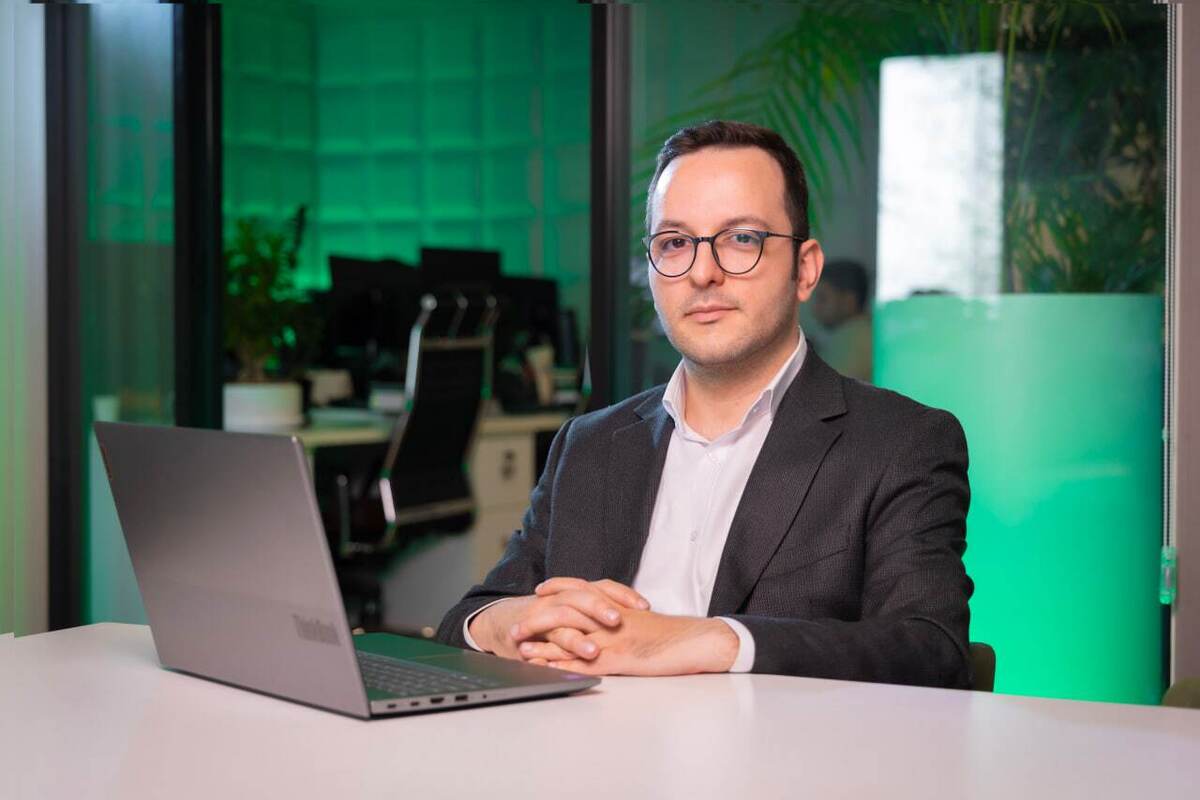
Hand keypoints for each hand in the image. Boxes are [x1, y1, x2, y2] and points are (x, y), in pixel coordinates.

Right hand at [468, 578, 649, 660]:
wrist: (503, 622)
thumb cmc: (548, 619)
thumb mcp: (576, 611)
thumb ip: (600, 614)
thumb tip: (642, 620)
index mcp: (575, 594)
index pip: (602, 586)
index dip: (622, 594)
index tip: (644, 606)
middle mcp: (559, 600)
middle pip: (581, 597)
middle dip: (600, 608)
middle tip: (618, 620)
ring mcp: (542, 616)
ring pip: (560, 621)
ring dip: (576, 637)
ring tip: (592, 651)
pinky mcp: (526, 635)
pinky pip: (538, 643)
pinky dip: (545, 653)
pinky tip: (554, 663)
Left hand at [517, 607, 739, 676]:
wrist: (696, 640)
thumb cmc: (673, 633)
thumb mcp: (643, 618)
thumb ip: (622, 615)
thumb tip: (608, 617)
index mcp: (617, 604)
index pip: (581, 589)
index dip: (558, 588)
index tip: (540, 591)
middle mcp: (611, 617)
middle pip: (566, 611)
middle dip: (538, 619)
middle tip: (517, 628)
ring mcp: (614, 637)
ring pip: (570, 636)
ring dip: (543, 644)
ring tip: (522, 650)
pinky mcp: (620, 658)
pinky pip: (586, 661)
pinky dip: (564, 665)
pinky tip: (548, 669)